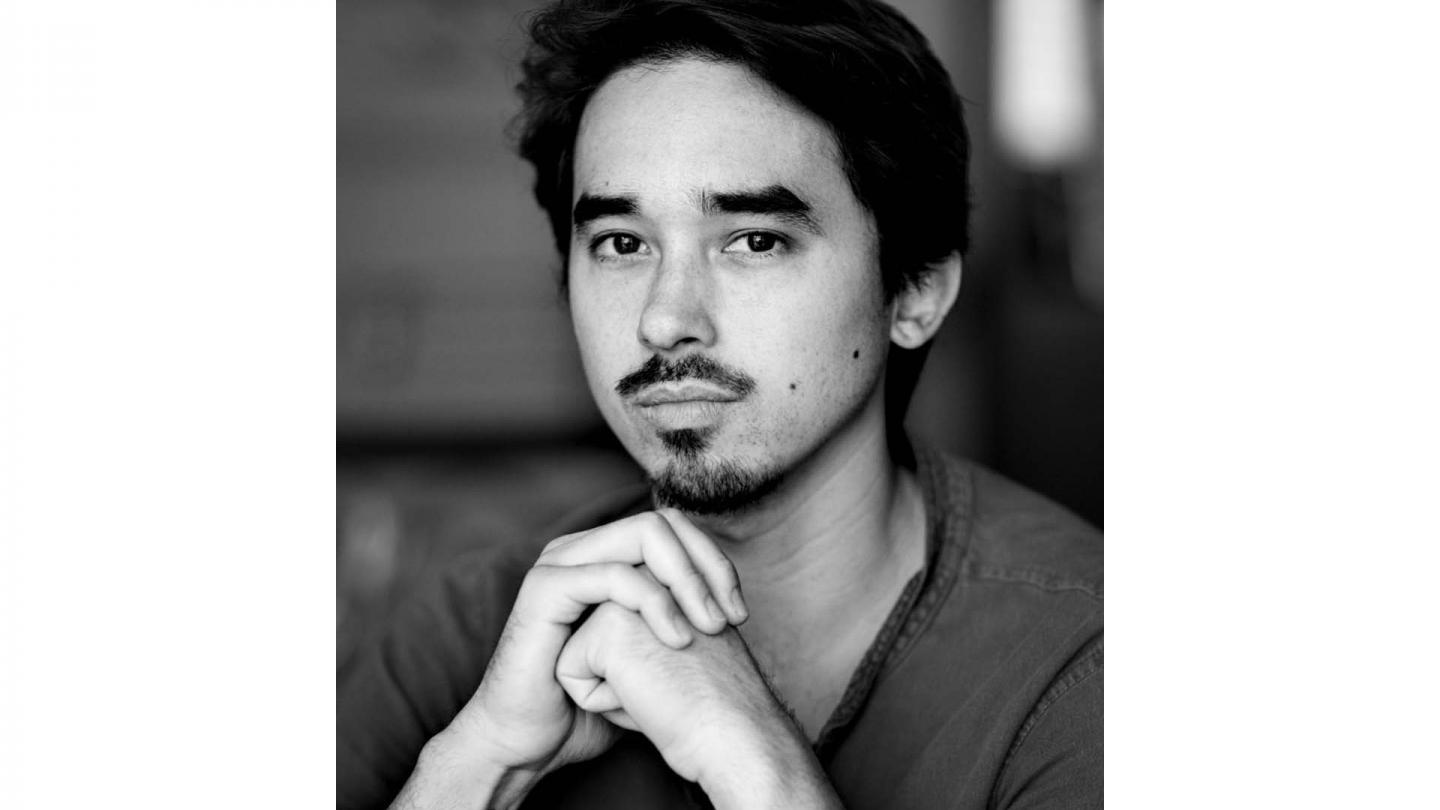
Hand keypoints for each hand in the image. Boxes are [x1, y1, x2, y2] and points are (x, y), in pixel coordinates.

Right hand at [394, 509, 746, 808]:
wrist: (527, 742)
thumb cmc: (584, 706)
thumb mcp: (645, 657)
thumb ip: (675, 620)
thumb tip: (727, 606)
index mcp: (602, 555)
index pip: (674, 526)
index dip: (714, 562)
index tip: (739, 615)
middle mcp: (581, 549)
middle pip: (664, 522)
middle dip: (708, 566)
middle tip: (730, 619)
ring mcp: (560, 563)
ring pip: (645, 535)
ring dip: (688, 580)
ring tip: (709, 628)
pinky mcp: (545, 589)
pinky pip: (614, 574)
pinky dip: (655, 601)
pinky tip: (677, 637)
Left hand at [555, 603, 841, 808]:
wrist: (734, 734)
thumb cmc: (712, 703)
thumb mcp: (683, 641)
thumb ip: (652, 620)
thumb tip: (610, 637)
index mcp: (661, 575)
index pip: (610, 630)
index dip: (637, 668)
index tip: (684, 675)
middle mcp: (643, 574)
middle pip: (591, 639)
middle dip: (618, 672)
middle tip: (674, 682)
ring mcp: (625, 595)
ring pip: (578, 654)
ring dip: (612, 686)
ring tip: (660, 689)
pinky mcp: (606, 626)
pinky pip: (571, 675)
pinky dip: (601, 702)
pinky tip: (645, 700)